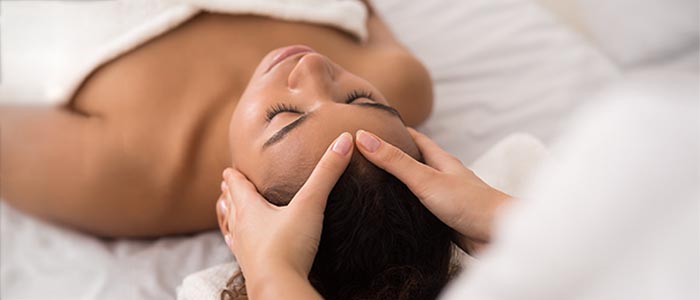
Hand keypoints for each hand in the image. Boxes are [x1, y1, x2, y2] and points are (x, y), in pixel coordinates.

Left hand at [216, 132, 353, 297]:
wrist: (278, 286)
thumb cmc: (289, 245)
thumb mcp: (310, 204)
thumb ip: (327, 173)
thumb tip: (345, 140)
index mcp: (250, 208)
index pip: (238, 186)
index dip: (234, 176)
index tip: (229, 169)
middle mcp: (242, 228)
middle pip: (232, 206)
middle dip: (230, 195)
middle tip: (225, 186)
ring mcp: (244, 249)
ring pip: (233, 228)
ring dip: (230, 218)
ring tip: (227, 212)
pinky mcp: (252, 267)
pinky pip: (241, 250)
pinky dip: (239, 242)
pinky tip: (238, 245)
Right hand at [355, 128, 511, 253]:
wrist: (499, 237)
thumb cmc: (469, 204)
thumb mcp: (425, 180)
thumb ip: (395, 161)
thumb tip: (362, 137)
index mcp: (441, 161)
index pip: (416, 138)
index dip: (396, 130)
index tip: (375, 125)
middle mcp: (444, 176)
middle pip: (416, 162)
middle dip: (394, 158)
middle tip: (368, 156)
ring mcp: (446, 198)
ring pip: (418, 187)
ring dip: (400, 184)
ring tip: (374, 184)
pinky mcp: (446, 220)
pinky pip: (422, 208)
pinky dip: (408, 207)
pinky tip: (395, 213)